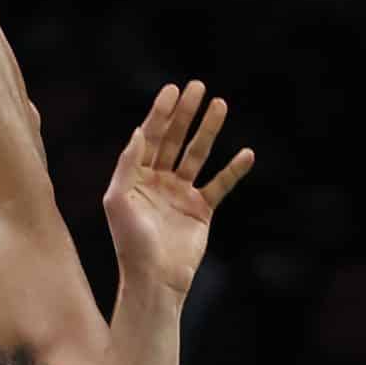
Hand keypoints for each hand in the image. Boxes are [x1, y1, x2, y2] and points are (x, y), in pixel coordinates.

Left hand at [102, 82, 254, 295]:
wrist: (155, 278)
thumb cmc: (130, 242)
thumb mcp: (118, 200)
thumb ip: (127, 165)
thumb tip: (138, 132)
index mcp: (135, 177)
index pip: (149, 137)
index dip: (160, 113)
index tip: (172, 89)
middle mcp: (157, 181)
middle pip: (174, 140)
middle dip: (185, 113)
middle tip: (198, 86)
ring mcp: (180, 193)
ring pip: (197, 155)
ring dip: (209, 131)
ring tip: (220, 105)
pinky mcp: (201, 209)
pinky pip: (220, 184)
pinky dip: (233, 169)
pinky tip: (246, 153)